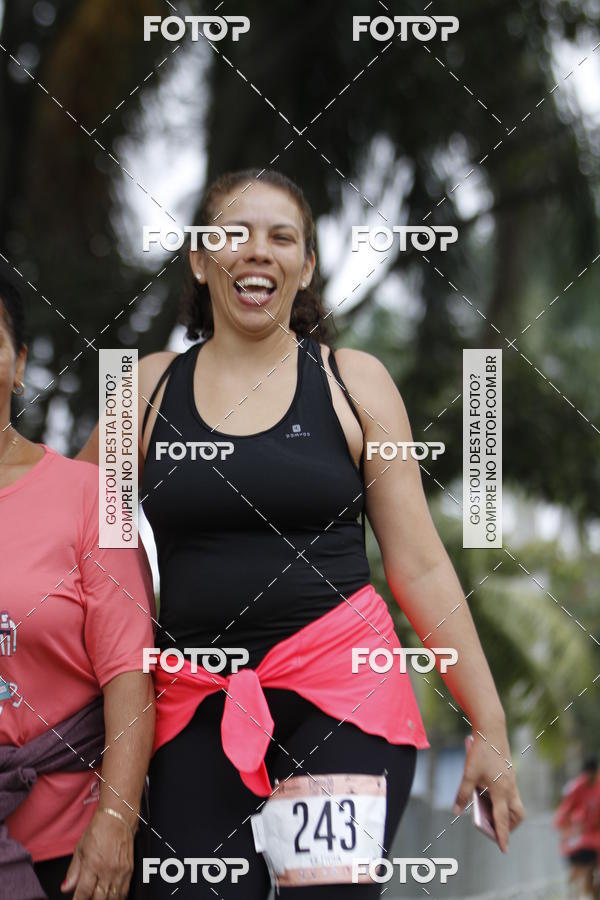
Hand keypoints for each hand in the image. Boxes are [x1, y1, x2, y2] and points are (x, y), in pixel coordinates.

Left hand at [61, 808, 133, 898]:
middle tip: (87, 898)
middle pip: (98, 899)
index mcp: (92, 865)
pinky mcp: (130, 869)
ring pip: (112, 898)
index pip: (83, 893)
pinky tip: (110, 895)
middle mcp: (107, 870)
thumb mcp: (80, 849)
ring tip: (98, 897)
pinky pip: (124, 891)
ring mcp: (120, 871)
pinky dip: (117, 897)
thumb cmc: (99, 829)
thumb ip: (73, 872)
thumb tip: (66, 887)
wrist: (118, 817)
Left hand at [453, 729, 525, 852]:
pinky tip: (489, 793)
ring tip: (490, 811)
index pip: (503, 820)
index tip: (504, 850)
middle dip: (509, 826)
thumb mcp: (468, 773)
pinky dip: (503, 799)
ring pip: (515, 804)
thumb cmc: (480, 752)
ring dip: (507, 812)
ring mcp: (512, 781)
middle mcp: (510, 788)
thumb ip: (463, 793)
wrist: (492, 730)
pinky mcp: (510, 774)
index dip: (502, 836)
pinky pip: (511, 793)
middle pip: (516, 815)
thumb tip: (456, 811)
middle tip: (496, 829)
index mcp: (501, 791)